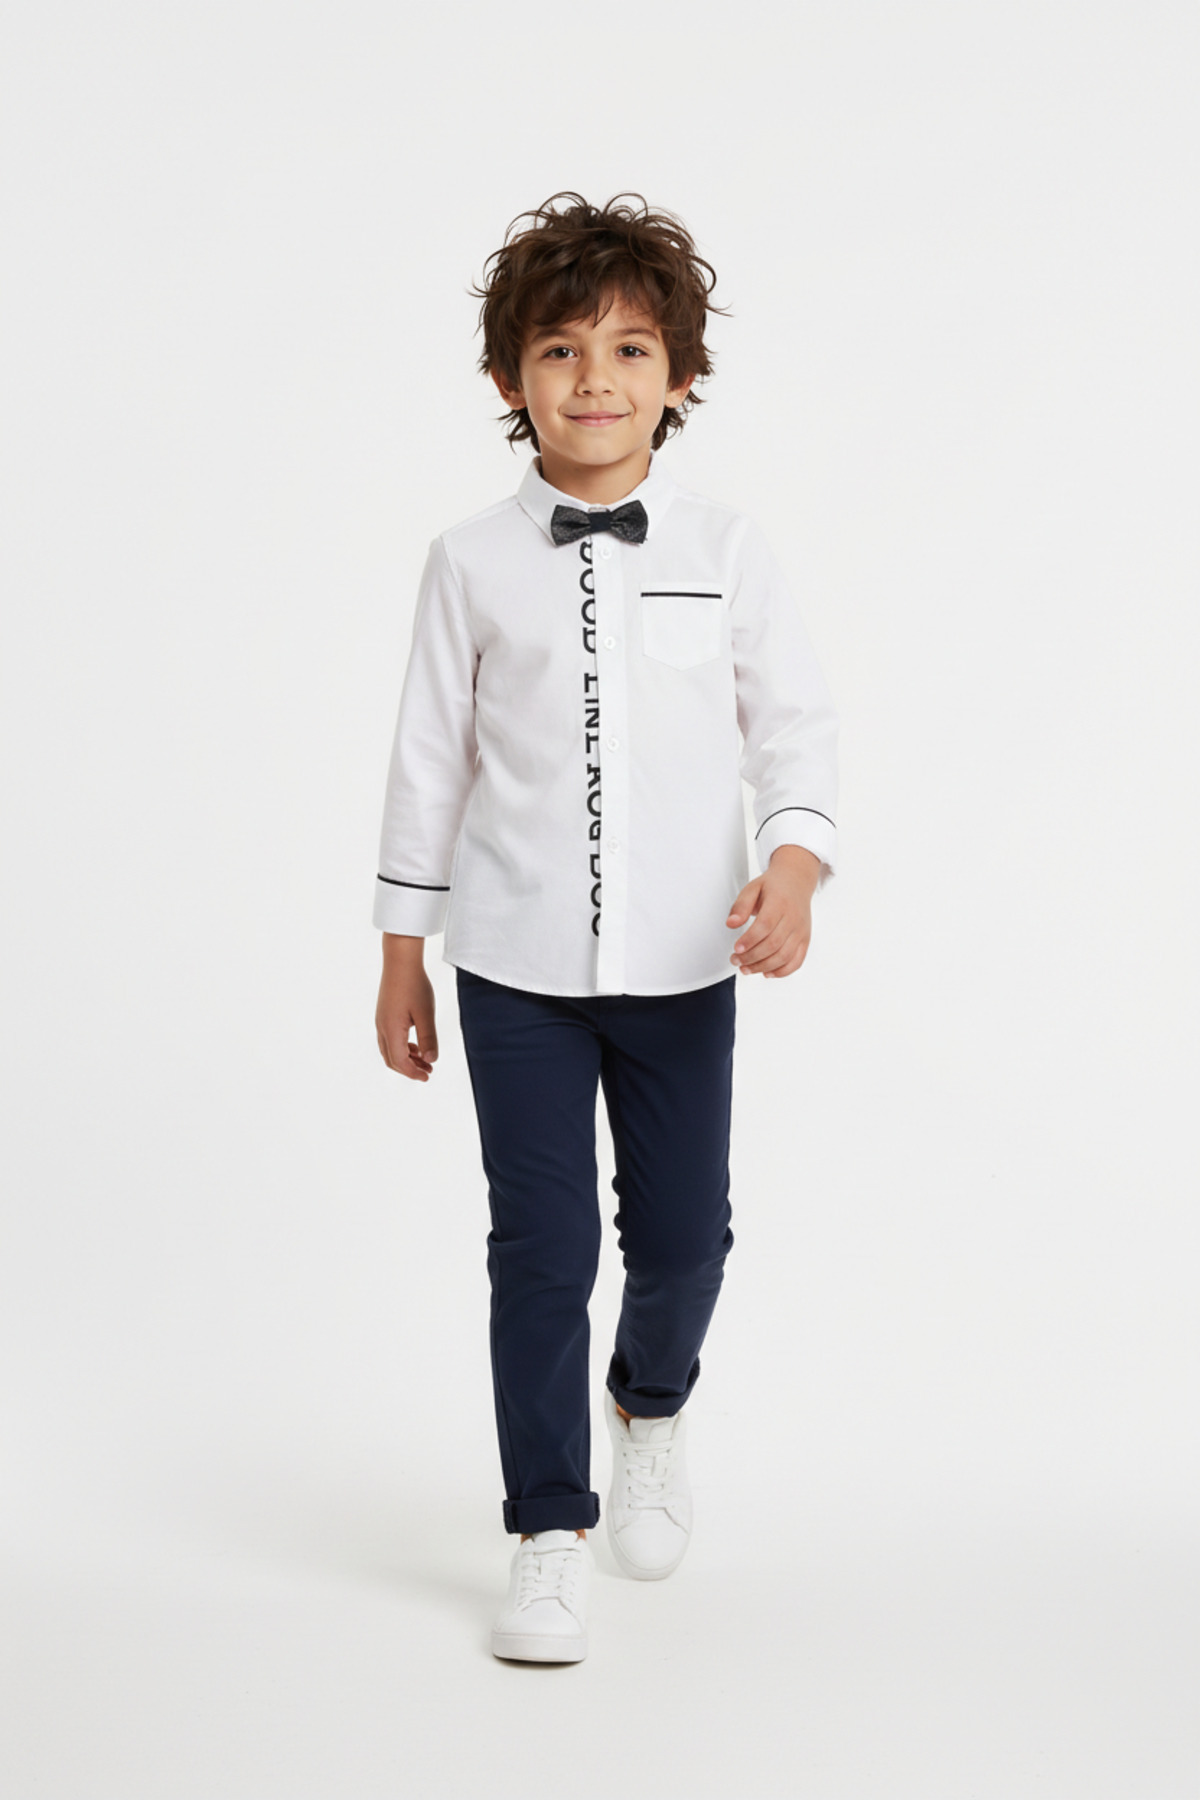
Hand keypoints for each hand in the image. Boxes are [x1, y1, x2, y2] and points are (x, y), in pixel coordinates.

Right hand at [376, 935, 438, 1080]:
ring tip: (424, 1059)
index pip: (400, 1061)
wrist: (400, 961)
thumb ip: (428, 1038)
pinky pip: (389, 1039)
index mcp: (391, 1030)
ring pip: (389, 1050)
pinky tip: (415, 1044)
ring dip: (406, 1058)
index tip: (427, 1076)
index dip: (413, 1072)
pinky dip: (401, 1047)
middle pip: (392, 1059)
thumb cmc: (414, 985)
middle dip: (409, 1069)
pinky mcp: (383, 1014)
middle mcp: (381, 1028)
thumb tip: (430, 1060)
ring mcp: (380, 1021)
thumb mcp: (426, 1014)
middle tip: (428, 1071)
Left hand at [726, 845, 821, 979]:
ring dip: (763, 967)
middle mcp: (794, 918)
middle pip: (773, 944)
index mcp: (780, 902)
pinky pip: (797, 961)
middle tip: (735, 960)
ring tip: (746, 969)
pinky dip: (782, 972)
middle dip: (752, 957)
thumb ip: (741, 906)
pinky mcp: (805, 940)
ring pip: (784, 956)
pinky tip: (766, 973)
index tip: (736, 949)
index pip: (765, 925)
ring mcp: (801, 931)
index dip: (750, 940)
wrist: (797, 882)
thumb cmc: (773, 887)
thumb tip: (731, 924)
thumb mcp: (752, 888)